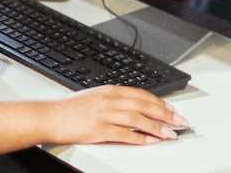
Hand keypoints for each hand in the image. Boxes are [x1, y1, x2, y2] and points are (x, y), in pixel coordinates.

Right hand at [45, 85, 187, 145]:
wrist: (51, 116)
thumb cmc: (72, 108)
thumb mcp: (96, 97)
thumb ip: (114, 100)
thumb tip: (134, 106)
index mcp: (111, 90)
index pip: (142, 95)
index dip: (159, 102)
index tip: (172, 109)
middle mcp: (110, 100)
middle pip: (144, 106)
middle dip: (165, 114)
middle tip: (179, 121)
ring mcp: (105, 114)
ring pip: (137, 120)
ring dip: (156, 127)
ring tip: (170, 133)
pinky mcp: (99, 130)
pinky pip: (124, 135)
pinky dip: (139, 138)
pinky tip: (150, 141)